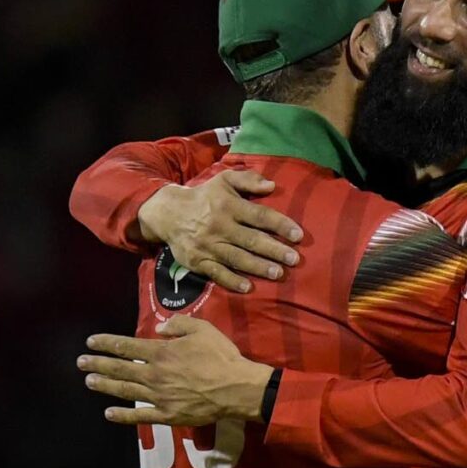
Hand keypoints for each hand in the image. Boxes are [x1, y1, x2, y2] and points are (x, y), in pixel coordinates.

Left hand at [77, 316, 273, 425]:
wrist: (236, 388)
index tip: (91, 342)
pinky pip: (140, 416)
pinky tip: (109, 413)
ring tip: (89, 381)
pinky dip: (123, 415)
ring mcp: (158, 396)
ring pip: (125, 390)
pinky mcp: (167, 415)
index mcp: (162, 352)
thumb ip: (179, 324)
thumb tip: (160, 328)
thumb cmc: (221, 356)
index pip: (127, 346)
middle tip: (80, 362)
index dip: (107, 343)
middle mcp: (154, 374)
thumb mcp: (203, 329)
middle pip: (120, 368)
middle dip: (98, 363)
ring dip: (105, 385)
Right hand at [138, 169, 303, 293]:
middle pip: (251, 240)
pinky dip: (232, 281)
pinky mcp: (198, 261)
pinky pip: (217, 273)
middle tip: (294, 259)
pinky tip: (248, 287)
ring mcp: (209, 245)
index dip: (280, 225)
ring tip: (278, 273)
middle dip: (274, 250)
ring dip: (258, 267)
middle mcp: (220, 226)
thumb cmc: (205, 197)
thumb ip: (248, 180)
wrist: (168, 213)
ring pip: (237, 258)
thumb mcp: (224, 180)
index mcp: (229, 205)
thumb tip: (272, 185)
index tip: (298, 235)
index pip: (259, 216)